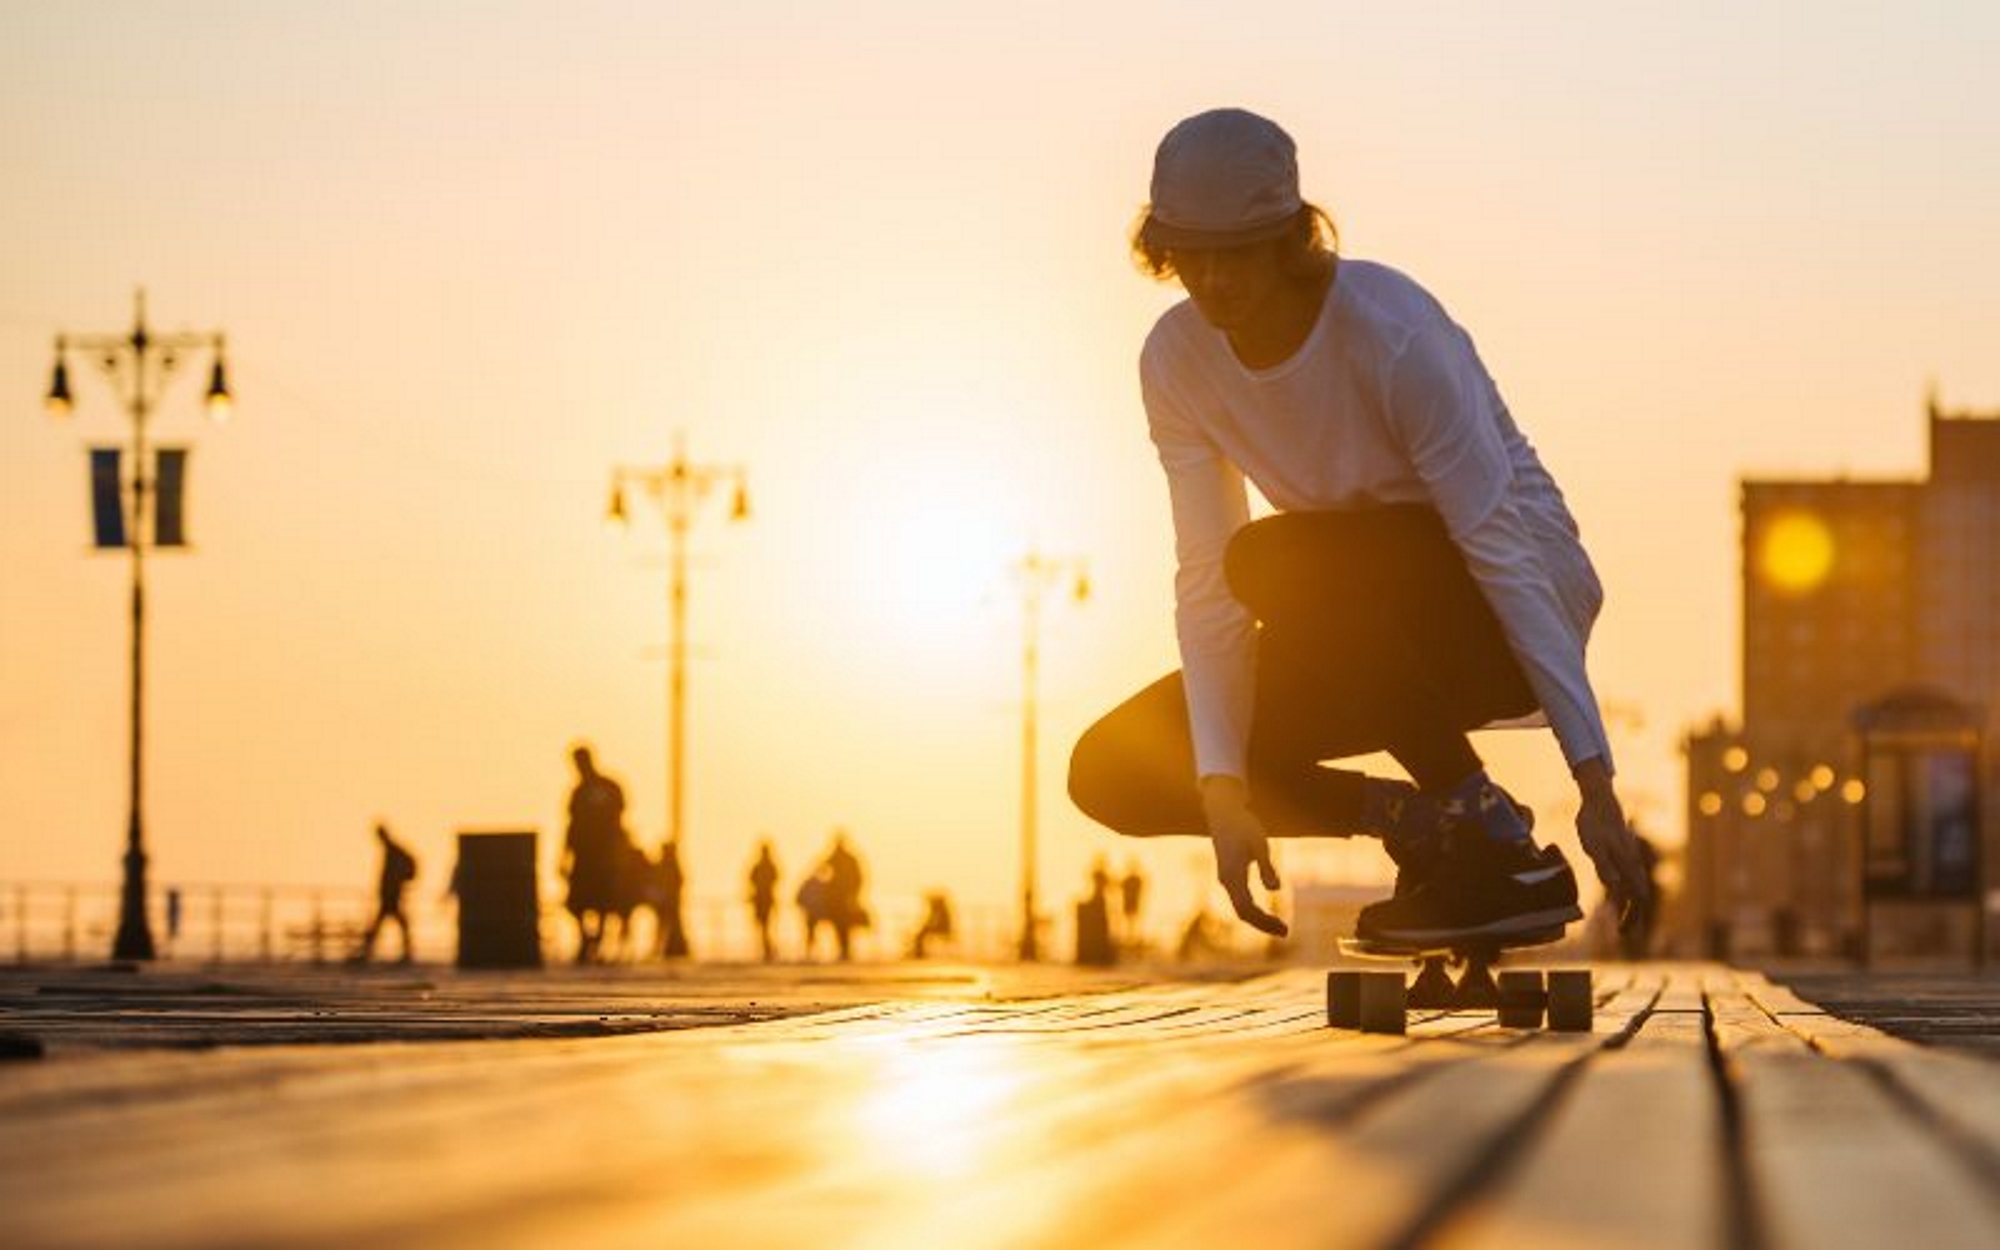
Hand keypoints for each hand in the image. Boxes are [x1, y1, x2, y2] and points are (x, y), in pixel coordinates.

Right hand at [1200, 775, 1287, 937]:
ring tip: (1279, 926)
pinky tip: (1265, 913)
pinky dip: (1253, 910)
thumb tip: (1275, 889)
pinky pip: (1240, 900)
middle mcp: (1226, 881)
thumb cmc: (1243, 826)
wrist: (1222, 812)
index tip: (1284, 928)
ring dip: (1259, 919)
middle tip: (1285, 932)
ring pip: (1240, 907)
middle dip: (1263, 924)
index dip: (1264, 922)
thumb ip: (1267, 867)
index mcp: (1233, 876)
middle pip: (1243, 913)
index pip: (1247, 909)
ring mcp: (1226, 879)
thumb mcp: (1259, 844)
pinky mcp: (1229, 875)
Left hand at [1572, 759, 1650, 925]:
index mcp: (1627, 863)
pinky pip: (1629, 877)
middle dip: (1632, 916)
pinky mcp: (1623, 852)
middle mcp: (1632, 862)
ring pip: (1635, 886)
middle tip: (1621, 932)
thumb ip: (1605, 866)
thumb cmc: (1593, 822)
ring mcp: (1629, 857)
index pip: (1636, 896)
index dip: (1631, 916)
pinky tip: (1616, 896)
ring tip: (1619, 919)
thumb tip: (1615, 888)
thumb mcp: (1594, 845)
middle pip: (1639, 895)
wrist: (1599, 799)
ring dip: (1629, 905)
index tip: (1622, 932)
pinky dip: (1625, 892)